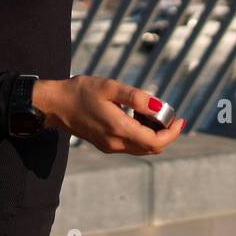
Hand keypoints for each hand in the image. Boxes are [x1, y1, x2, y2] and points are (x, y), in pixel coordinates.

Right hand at [34, 75, 186, 155]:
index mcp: (119, 130)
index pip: (156, 142)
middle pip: (152, 148)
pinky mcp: (105, 145)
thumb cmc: (81, 92)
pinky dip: (141, 133)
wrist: (55, 104)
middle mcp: (115, 143)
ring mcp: (110, 146)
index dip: (172, 132)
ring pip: (142, 147)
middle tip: (166, 112)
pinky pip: (131, 144)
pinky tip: (134, 114)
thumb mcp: (110, 88)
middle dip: (165, 132)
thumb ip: (136, 97)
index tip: (180, 118)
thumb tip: (159, 105)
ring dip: (153, 133)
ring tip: (147, 109)